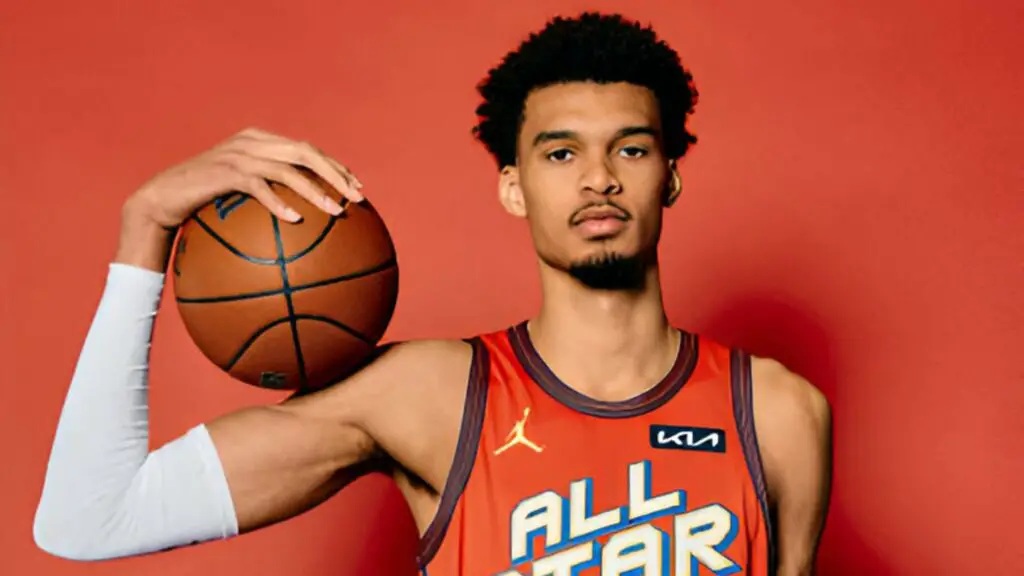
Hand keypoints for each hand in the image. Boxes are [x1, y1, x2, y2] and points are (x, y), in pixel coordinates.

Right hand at [116, 127, 363, 270]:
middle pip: (306, 151)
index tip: (358, 189)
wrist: (161, 200)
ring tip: (335, 212)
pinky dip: (278, 202)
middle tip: (358, 199)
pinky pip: (259, 186)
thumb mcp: (240, 197)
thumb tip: (306, 227)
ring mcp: (237, 154)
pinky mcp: (223, 172)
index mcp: (260, 141)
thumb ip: (269, 197)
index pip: (308, 149)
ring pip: (288, 167)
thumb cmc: (203, 206)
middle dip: (337, 174)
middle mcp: (252, 141)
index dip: (336, 167)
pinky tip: (295, 220)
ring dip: (316, 190)